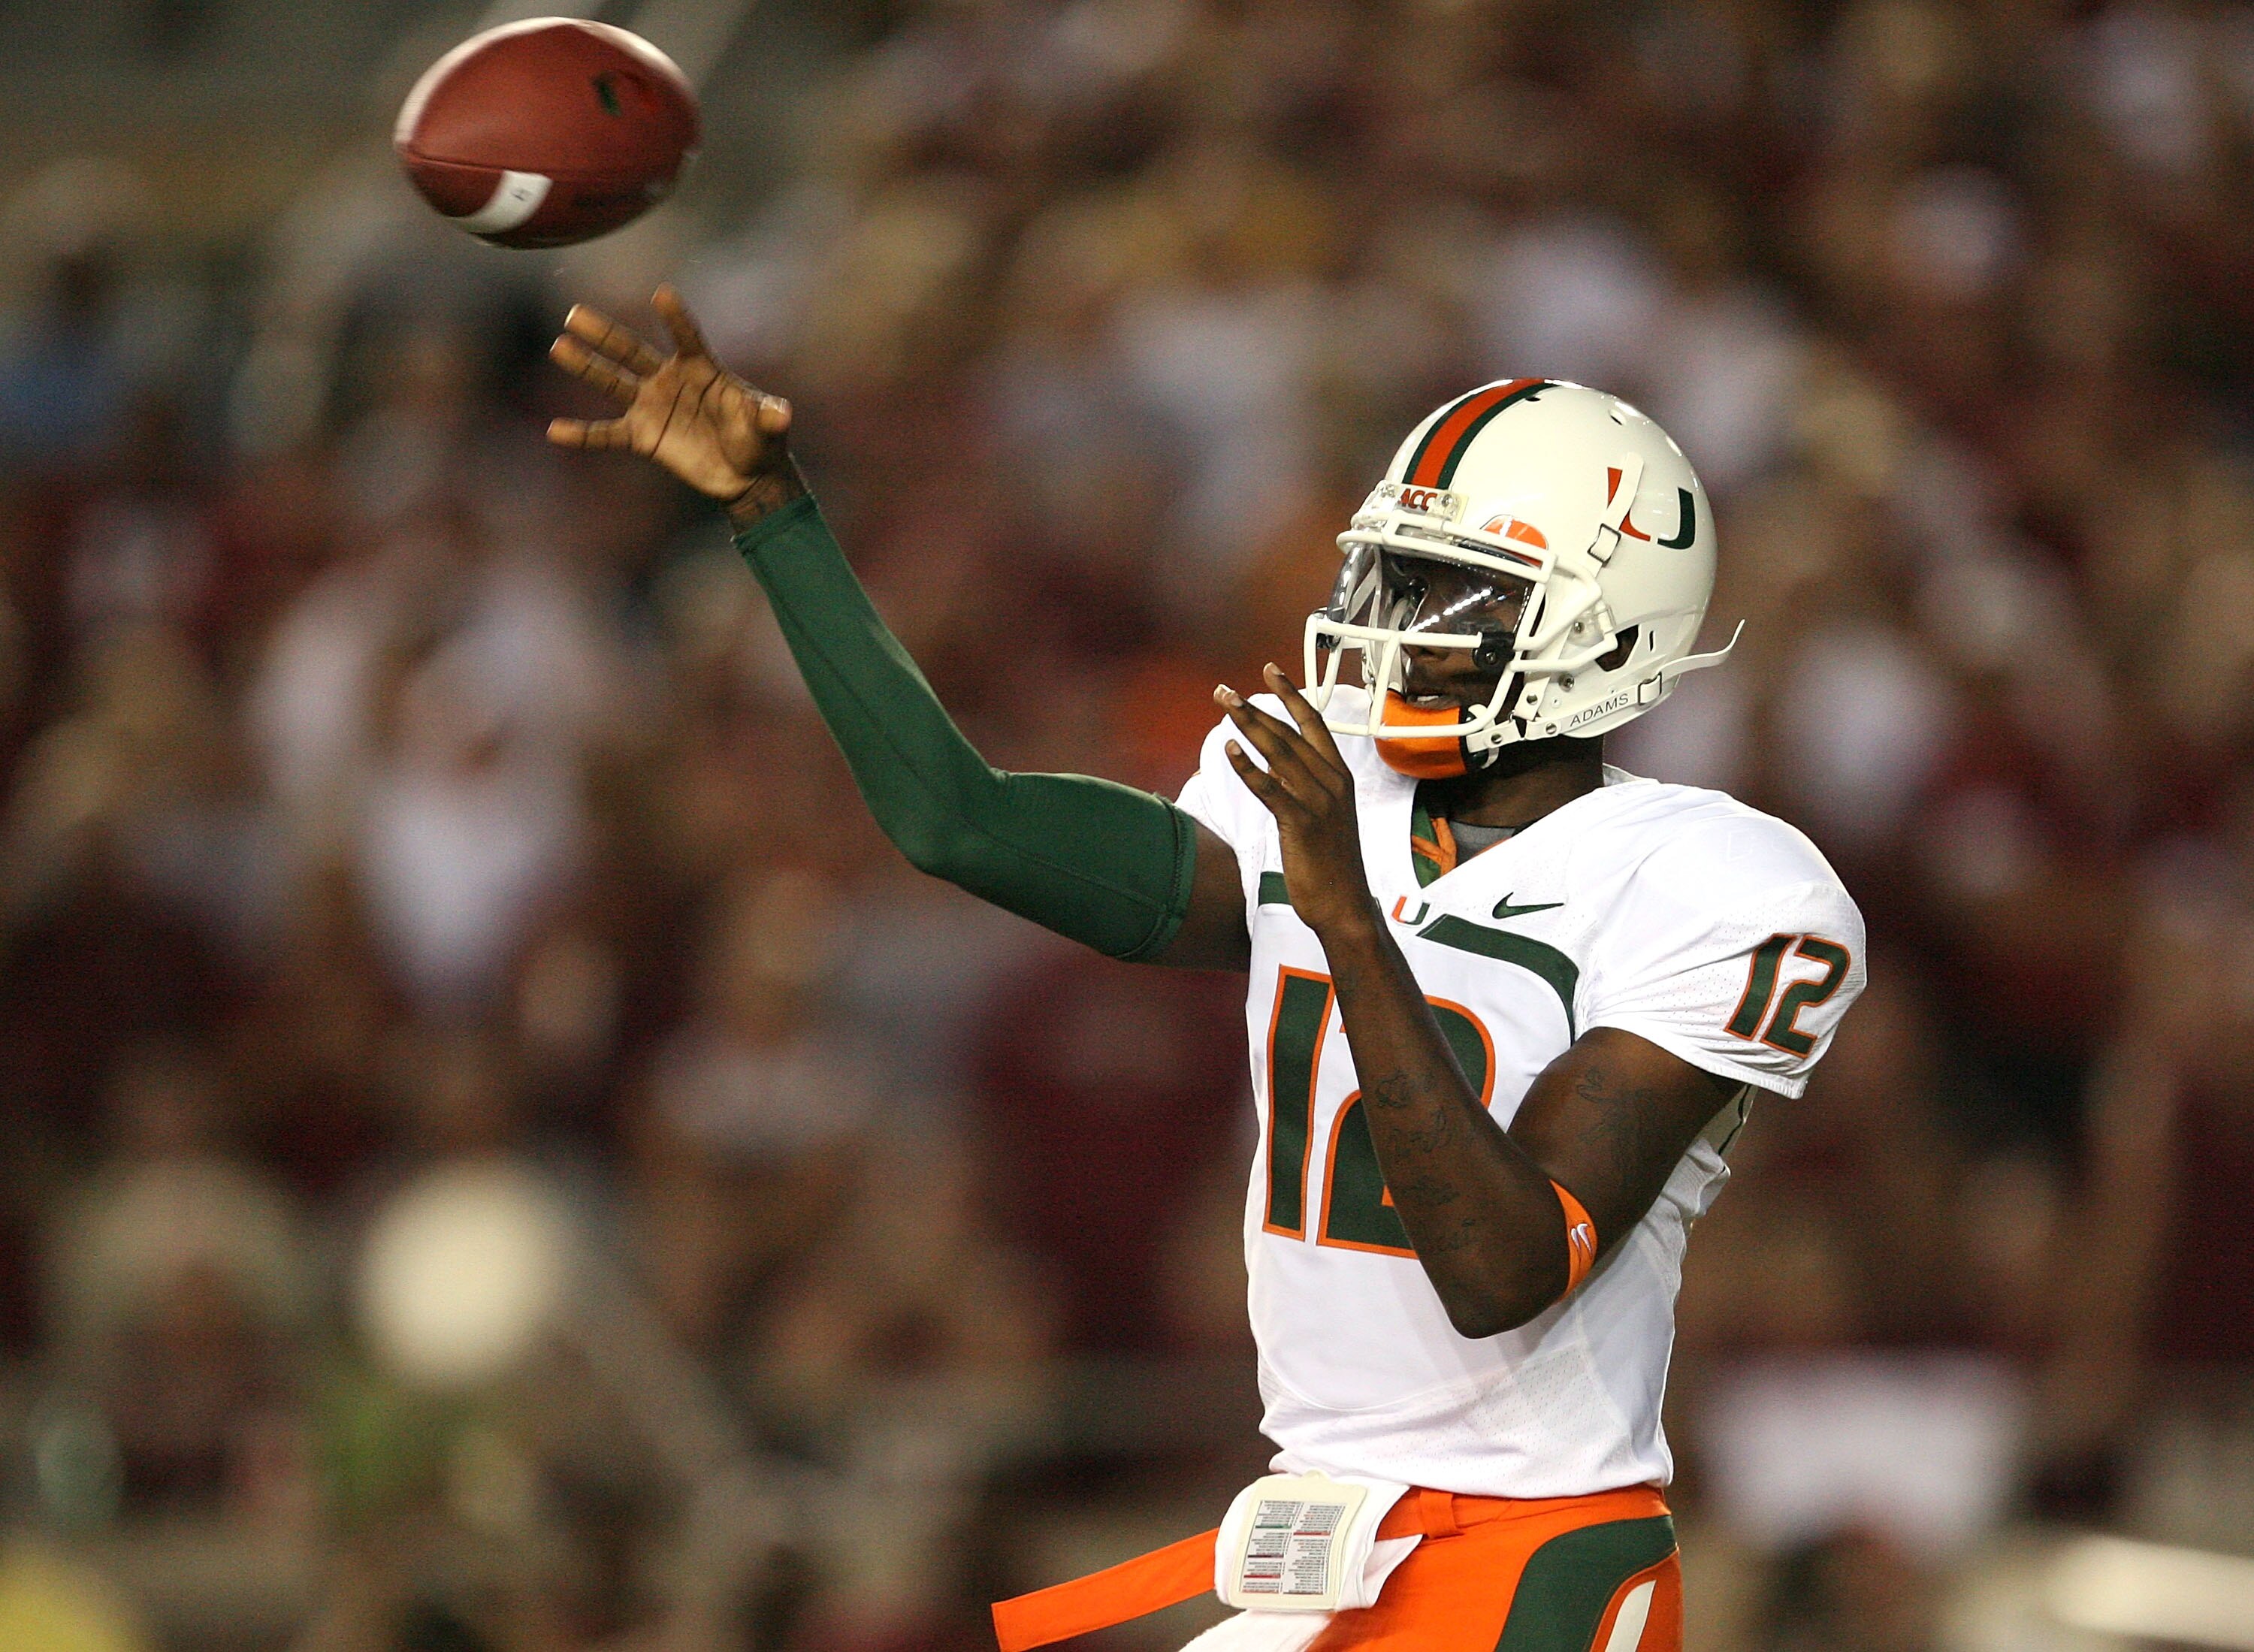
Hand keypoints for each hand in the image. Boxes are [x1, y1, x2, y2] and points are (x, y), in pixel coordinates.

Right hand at [546, 285, 804, 520]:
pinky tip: (555, 431)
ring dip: (586, 366)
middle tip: (574, 313)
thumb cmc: (761, 441)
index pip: (686, 337)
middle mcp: (670, 380)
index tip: (662, 295)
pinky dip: (583, 435)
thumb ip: (769, 417)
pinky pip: (607, 435)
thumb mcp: (768, 427)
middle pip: (632, 351)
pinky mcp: (644, 436)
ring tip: (559, 347)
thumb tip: (782, 413)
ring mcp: (652, 406)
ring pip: (613, 381)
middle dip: (604, 333)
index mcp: (702, 369)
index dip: (676, 318)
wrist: (746, 475)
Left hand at [1217, 664, 1376, 937]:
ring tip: (1223, 706)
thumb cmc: (1332, 864)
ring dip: (1248, 725)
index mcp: (1338, 776)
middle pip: (1288, 733)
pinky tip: (1230, 750)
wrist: (1346, 905)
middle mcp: (1331, 782)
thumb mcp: (1323, 817)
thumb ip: (1300, 788)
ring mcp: (1318, 802)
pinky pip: (1271, 789)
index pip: (1314, 724)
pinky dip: (1249, 768)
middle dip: (1254, 708)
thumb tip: (1272, 769)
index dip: (1290, 695)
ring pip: (1279, 753)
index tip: (1269, 671)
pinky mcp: (1302, 823)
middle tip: (1222, 691)